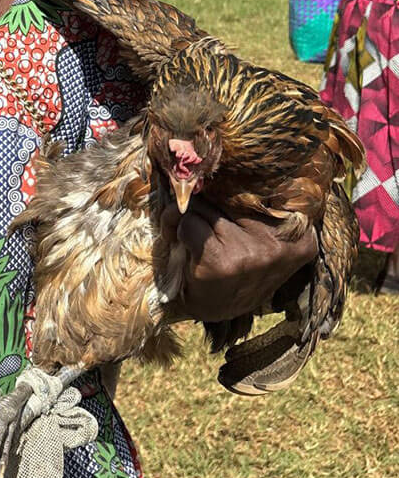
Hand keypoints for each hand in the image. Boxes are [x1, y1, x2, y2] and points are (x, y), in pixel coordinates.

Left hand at [160, 195, 317, 321]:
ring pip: (204, 206)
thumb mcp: (256, 233)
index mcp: (301, 234)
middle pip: (231, 191)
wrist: (213, 314)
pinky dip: (176, 231)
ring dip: (188, 217)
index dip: (241, 185)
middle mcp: (281, 242)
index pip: (270, 185)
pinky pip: (188, 223)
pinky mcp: (221, 261)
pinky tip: (185, 249)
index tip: (235, 190)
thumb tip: (217, 163)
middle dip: (208, 201)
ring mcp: (252, 253)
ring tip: (195, 238)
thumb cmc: (234, 266)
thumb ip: (251, 202)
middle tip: (206, 226)